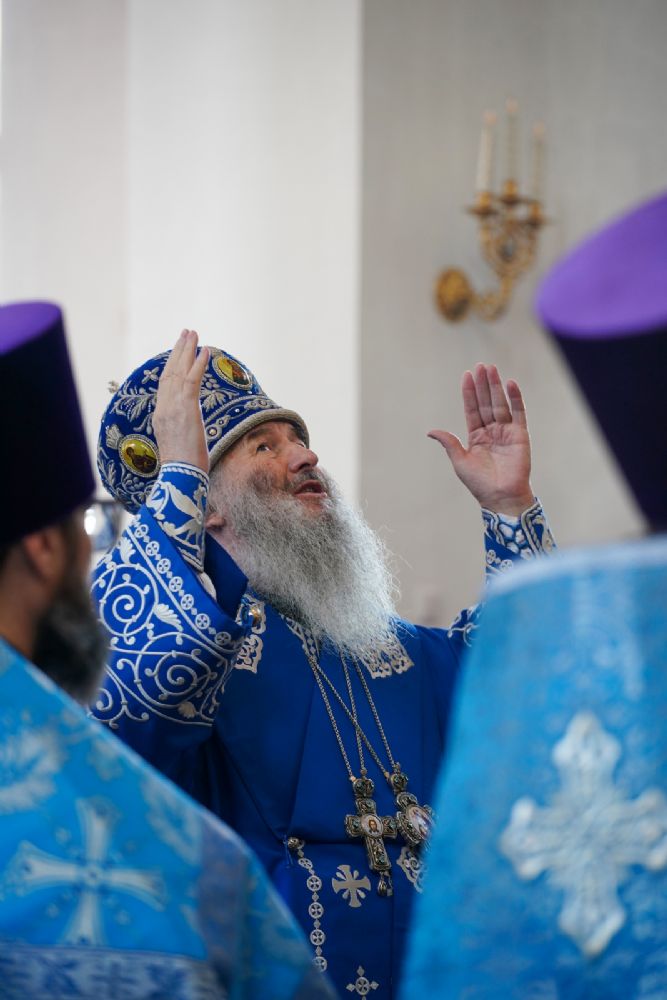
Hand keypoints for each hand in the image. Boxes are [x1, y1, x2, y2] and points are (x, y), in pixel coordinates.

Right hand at [153, 329, 209, 472]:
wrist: (180, 475)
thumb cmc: (183, 467)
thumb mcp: (179, 444)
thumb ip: (182, 430)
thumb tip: (190, 429)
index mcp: (161, 415)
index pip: (165, 384)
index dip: (172, 365)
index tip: (179, 352)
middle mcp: (164, 407)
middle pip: (170, 372)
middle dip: (178, 350)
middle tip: (186, 333)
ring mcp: (173, 406)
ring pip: (179, 371)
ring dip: (188, 350)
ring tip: (194, 333)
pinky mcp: (187, 408)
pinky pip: (192, 380)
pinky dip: (199, 363)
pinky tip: (206, 351)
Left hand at [428, 363, 533, 515]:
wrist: (501, 497)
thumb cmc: (479, 483)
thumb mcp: (460, 461)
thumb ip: (449, 443)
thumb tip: (431, 431)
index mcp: (476, 436)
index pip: (472, 409)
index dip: (469, 393)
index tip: (467, 375)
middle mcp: (491, 431)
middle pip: (486, 402)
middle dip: (482, 384)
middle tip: (480, 365)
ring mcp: (506, 432)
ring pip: (500, 404)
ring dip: (496, 386)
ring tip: (491, 368)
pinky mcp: (520, 435)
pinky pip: (518, 413)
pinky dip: (515, 398)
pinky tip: (510, 383)